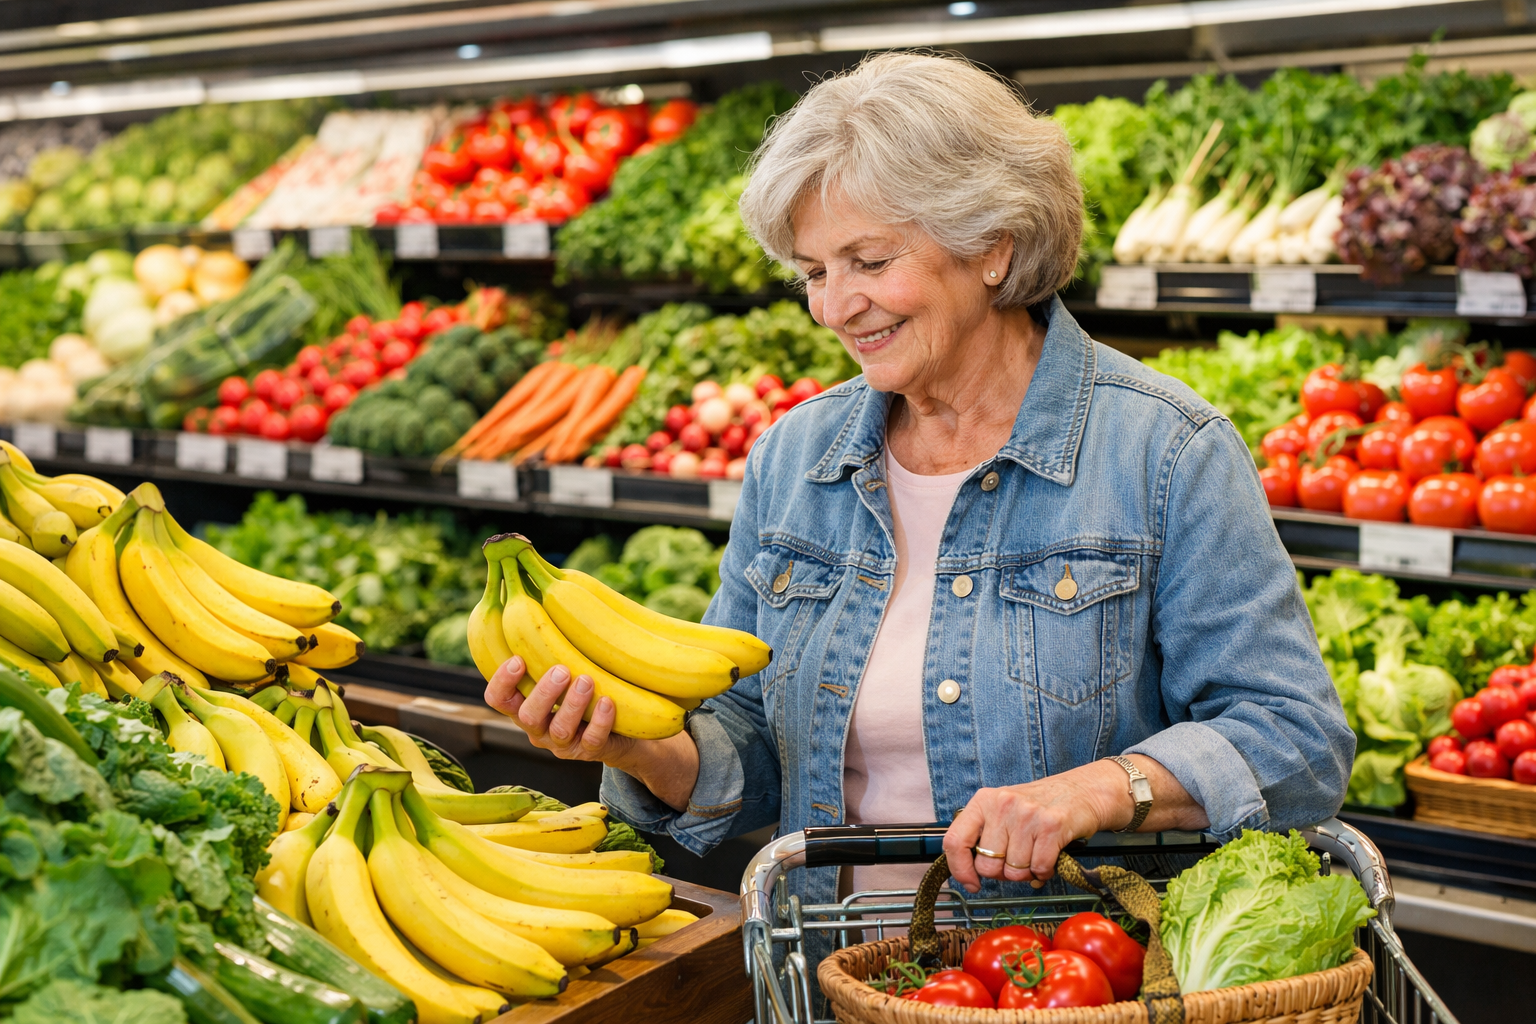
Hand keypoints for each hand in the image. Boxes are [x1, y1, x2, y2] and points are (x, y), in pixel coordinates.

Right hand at [484, 655, 633, 763]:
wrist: (618, 728)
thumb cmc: (582, 690)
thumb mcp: (561, 670)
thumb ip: (548, 647)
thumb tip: (542, 596)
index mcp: (524, 705)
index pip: (498, 700)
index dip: (502, 682)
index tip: (518, 658)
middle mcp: (538, 727)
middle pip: (527, 716)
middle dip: (543, 692)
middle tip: (561, 670)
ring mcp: (563, 742)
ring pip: (559, 730)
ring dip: (573, 704)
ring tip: (587, 680)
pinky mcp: (590, 751)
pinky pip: (592, 740)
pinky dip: (600, 721)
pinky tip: (608, 701)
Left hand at [943, 762, 1127, 891]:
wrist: (1082, 791)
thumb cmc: (1039, 806)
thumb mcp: (1003, 810)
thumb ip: (984, 835)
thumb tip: (970, 874)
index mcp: (984, 801)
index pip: (955, 841)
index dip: (960, 869)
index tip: (971, 883)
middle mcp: (1002, 804)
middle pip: (988, 865)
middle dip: (1003, 873)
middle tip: (1017, 861)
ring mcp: (1026, 814)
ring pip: (1014, 871)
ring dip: (1027, 872)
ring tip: (1036, 853)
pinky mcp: (1051, 826)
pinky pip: (1039, 868)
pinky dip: (1045, 871)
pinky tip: (1049, 857)